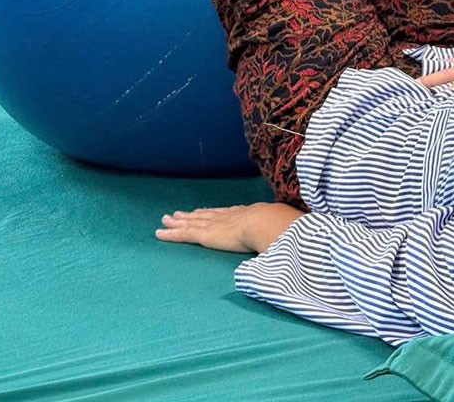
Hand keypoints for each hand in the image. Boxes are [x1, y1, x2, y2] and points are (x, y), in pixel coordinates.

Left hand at [155, 202, 303, 252]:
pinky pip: (184, 235)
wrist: (270, 223)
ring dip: (178, 221)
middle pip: (205, 215)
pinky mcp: (207, 235)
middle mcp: (228, 217)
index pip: (225, 213)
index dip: (214, 212)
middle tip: (178, 213)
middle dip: (192, 214)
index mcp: (246, 215)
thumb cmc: (281, 229)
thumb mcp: (283, 230)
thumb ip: (282, 236)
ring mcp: (216, 225)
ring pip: (192, 223)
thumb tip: (294, 243)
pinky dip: (171, 234)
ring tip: (166, 219)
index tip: (205, 210)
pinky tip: (159, 233)